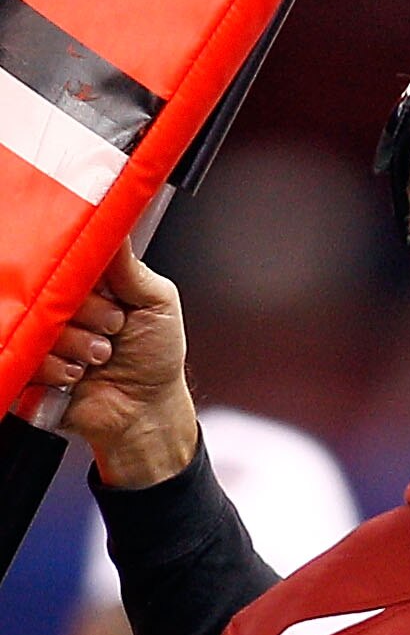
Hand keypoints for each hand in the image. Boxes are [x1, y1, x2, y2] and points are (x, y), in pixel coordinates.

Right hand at [31, 242, 197, 486]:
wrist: (147, 413)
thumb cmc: (156, 359)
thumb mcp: (157, 303)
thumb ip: (132, 267)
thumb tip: (115, 220)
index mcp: (87, 281)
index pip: (65, 254)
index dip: (78, 267)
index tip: (95, 283)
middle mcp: (62, 303)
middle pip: (51, 287)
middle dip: (88, 311)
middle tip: (113, 328)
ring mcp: (44, 334)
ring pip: (41, 322)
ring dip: (78, 343)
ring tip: (101, 357)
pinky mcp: (30, 365)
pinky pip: (28, 355)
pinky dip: (58, 367)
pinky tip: (79, 375)